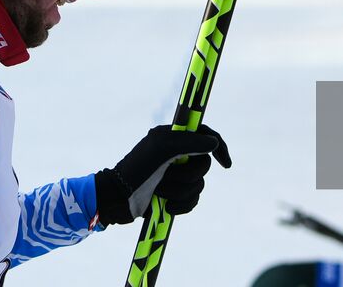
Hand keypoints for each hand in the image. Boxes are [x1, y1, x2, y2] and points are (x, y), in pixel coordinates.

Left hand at [95, 124, 231, 224]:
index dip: (218, 147)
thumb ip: (191, 142)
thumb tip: (213, 142)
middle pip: (203, 165)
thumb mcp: (162, 149)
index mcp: (174, 138)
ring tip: (159, 191)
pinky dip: (181, 206)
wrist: (117, 199)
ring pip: (198, 185)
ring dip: (179, 191)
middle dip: (186, 175)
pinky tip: (166, 207)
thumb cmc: (136, 170)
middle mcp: (177, 154)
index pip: (205, 136)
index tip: (225, 164)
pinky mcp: (174, 195)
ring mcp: (176, 175)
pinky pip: (192, 200)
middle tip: (167, 175)